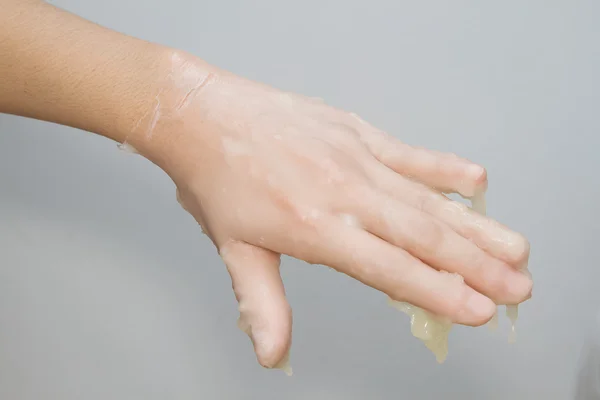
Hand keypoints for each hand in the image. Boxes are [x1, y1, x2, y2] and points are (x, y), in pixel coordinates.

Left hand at [136, 52, 531, 369]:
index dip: (437, 292)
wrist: (201, 116)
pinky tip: (477, 181)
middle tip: (518, 286)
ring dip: (474, 225)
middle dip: (476, 265)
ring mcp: (354, 158)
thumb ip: (263, 303)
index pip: (389, 269)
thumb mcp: (235, 249)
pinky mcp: (355, 130)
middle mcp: (344, 193)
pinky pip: (409, 153)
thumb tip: (272, 355)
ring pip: (426, 198)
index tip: (479, 309)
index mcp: (315, 228)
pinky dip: (444, 168)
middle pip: (422, 236)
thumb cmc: (217, 181)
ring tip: (515, 245)